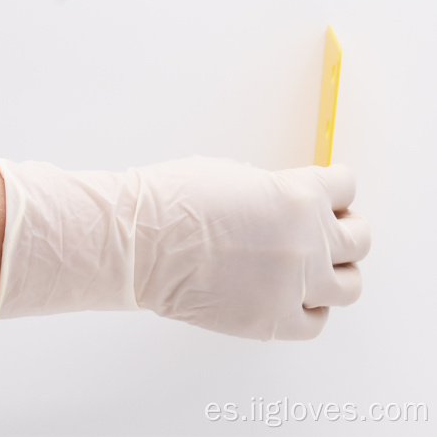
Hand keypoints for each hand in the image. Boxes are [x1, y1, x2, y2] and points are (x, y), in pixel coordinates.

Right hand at [132, 155, 370, 340]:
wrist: (139, 243)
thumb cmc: (173, 204)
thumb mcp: (236, 177)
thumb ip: (276, 193)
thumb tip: (288, 206)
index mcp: (299, 196)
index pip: (345, 186)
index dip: (337, 187)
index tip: (334, 193)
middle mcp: (307, 241)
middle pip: (359, 237)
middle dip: (345, 228)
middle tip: (329, 229)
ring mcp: (294, 285)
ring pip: (350, 285)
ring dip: (337, 272)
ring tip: (316, 267)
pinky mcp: (273, 321)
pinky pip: (316, 321)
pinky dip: (310, 308)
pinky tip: (292, 295)